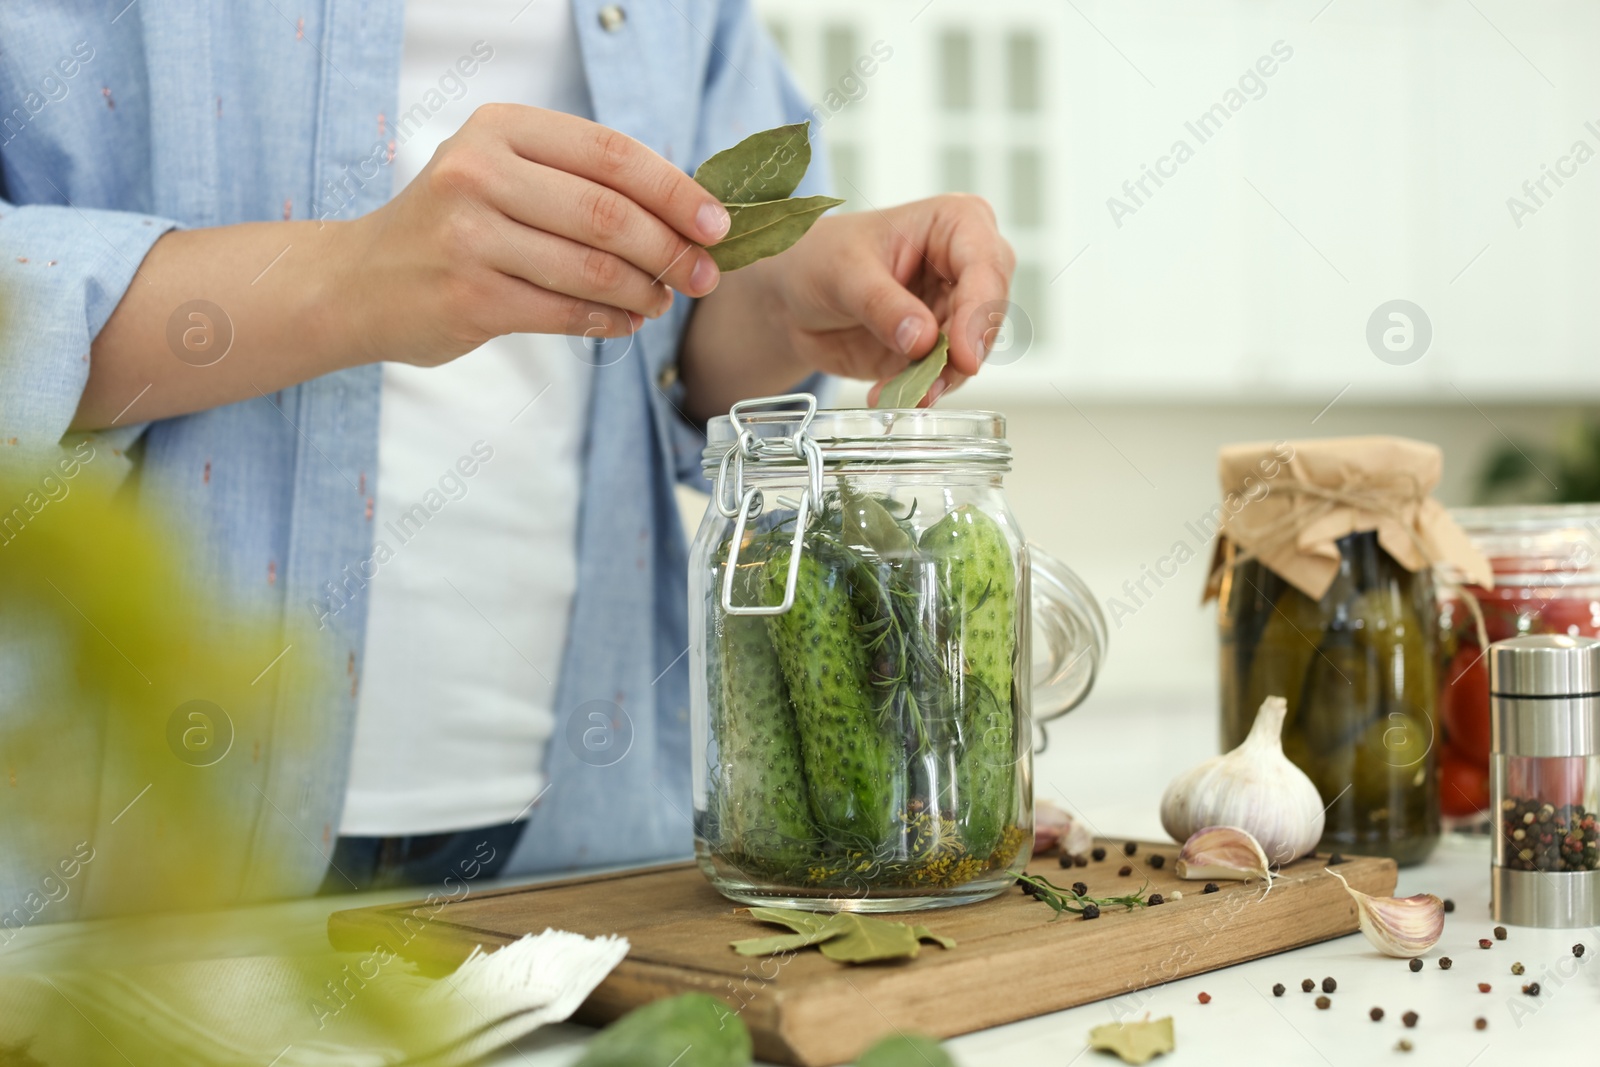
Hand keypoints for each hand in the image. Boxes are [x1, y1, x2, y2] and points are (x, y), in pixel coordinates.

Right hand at [338, 104, 731, 366]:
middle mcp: (479, 173)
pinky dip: (609, 320)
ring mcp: (470, 237)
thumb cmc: (453, 227)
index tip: (716, 223)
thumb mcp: (504, 174)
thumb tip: (686, 214)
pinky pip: (566, 311)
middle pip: (609, 213)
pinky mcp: (470, 297)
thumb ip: (580, 182)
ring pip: (592, 268)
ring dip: (643, 290)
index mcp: (500, 128)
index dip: (675, 190)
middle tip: (702, 274)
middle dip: (670, 249)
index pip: (612, 154)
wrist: (359, 282)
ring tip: (661, 300)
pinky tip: (626, 321)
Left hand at [756, 194, 1014, 403]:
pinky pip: (942, 376)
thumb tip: (922, 340)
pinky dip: (920, 391)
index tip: (964, 354)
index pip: (986, 265)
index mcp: (957, 224)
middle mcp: (967, 267)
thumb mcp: (844, 272)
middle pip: (988, 314)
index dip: (980, 312)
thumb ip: (883, 304)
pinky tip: (888, 396)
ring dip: (940, 380)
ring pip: (971, 352)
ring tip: (904, 396)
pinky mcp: (937, 348)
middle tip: (932, 384)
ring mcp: (955, 310)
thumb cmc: (821, 258)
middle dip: (963, 353)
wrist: (795, 296)